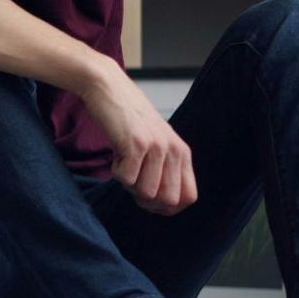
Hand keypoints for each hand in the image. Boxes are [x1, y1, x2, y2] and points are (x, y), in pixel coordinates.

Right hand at [82, 64, 196, 215]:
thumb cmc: (128, 119)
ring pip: (146, 192)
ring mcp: (156, 147)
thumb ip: (164, 167)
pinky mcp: (135, 144)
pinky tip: (117, 155)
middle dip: (146, 200)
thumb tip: (160, 202)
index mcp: (183, 153)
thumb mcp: (156, 142)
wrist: (110, 89)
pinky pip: (126, 179)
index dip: (168, 207)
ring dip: (129, 185)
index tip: (149, 200)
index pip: (189, 197)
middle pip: (167, 200)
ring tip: (124, 164)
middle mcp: (174, 151)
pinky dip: (116, 172)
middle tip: (133, 182)